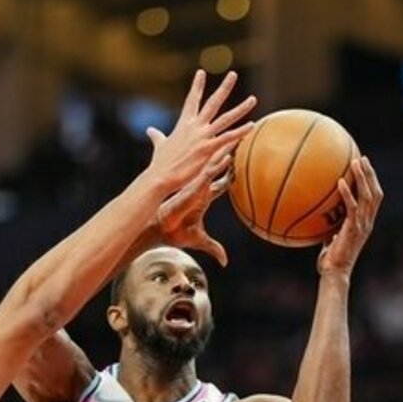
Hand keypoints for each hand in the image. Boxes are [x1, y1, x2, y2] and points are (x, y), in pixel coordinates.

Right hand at [145, 69, 255, 196]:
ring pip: (226, 119)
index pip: (192, 100)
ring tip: (253, 100)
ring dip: (240, 109)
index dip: (197, 86)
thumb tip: (150, 130)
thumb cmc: (160, 163)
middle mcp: (195, 127)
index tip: (201, 72)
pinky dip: (240, 132)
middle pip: (212, 103)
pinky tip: (252, 125)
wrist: (160, 176)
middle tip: (233, 74)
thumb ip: (157, 136)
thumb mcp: (160, 145)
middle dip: (223, 88)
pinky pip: (227, 138)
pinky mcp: (207, 149)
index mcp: (184, 124)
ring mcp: (202, 137)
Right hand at [155, 146, 233, 265]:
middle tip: (239, 141)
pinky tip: (227, 155)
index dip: (229, 175)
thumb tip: (226, 262)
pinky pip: (208, 172)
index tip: (238, 167)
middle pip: (217, 168)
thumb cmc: (177, 233)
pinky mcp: (193, 187)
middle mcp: (201, 187)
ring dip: (226, 153)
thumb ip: (214, 249)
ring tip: (237, 139)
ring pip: (214, 166)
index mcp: (202, 197)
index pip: (218, 183)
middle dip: (228, 155)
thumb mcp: (200, 240)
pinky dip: (218, 164)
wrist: (162, 229)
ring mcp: (198, 185)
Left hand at [318, 156, 383, 276]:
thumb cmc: (331, 260)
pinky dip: (347, 192)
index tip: (364, 167)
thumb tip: (317, 219)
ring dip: (363, 177)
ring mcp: (362, 225)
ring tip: (356, 162)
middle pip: (376, 193)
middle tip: (362, 158)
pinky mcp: (353, 229)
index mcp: (365, 223)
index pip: (374, 198)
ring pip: (368, 196)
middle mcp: (367, 222)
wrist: (335, 273)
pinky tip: (339, 181)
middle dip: (371, 174)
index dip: (372, 182)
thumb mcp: (330, 239)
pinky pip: (351, 207)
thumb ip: (329, 228)